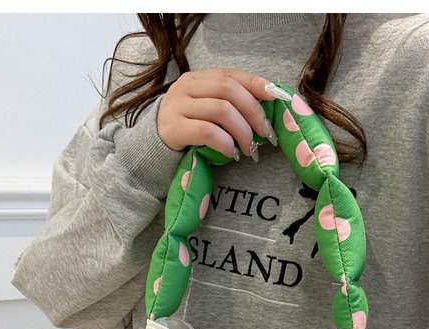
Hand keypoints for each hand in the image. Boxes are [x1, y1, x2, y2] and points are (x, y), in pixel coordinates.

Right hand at [157, 67, 282, 158]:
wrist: (151, 147)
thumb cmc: (187, 129)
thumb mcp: (206, 110)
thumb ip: (229, 104)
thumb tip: (266, 109)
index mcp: (198, 78)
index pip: (232, 75)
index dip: (256, 84)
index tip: (276, 98)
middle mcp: (187, 87)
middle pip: (229, 90)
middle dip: (253, 112)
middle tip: (265, 134)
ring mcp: (178, 106)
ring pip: (221, 110)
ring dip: (242, 131)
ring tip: (248, 148)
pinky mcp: (173, 129)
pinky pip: (207, 132)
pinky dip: (225, 143)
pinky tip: (230, 153)